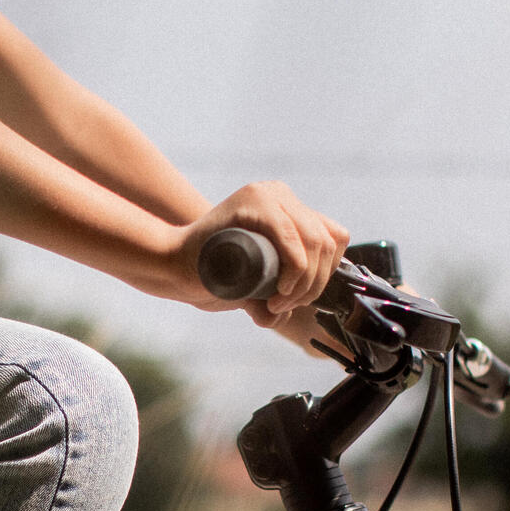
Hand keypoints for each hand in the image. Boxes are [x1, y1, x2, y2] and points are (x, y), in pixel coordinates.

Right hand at [172, 183, 351, 340]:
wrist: (176, 267)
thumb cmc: (214, 275)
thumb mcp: (259, 281)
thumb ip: (275, 292)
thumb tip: (287, 316)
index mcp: (289, 209)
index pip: (334, 237)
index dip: (326, 272)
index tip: (299, 297)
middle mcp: (282, 195)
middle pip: (328, 242)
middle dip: (314, 284)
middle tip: (285, 305)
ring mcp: (269, 195)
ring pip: (316, 241)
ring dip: (305, 282)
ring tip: (278, 302)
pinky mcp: (255, 202)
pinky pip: (293, 237)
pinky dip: (295, 269)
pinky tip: (279, 288)